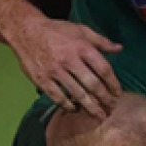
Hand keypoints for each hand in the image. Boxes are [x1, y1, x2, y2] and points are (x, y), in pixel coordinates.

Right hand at [6, 15, 122, 119]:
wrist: (26, 31)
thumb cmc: (57, 30)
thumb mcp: (81, 30)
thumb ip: (101, 41)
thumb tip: (119, 49)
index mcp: (82, 47)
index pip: (103, 69)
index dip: (113, 83)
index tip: (118, 93)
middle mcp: (70, 60)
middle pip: (92, 84)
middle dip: (104, 99)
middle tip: (112, 108)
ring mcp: (55, 71)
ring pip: (77, 93)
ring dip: (90, 106)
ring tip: (99, 115)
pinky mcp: (42, 79)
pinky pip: (57, 97)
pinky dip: (68, 105)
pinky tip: (75, 109)